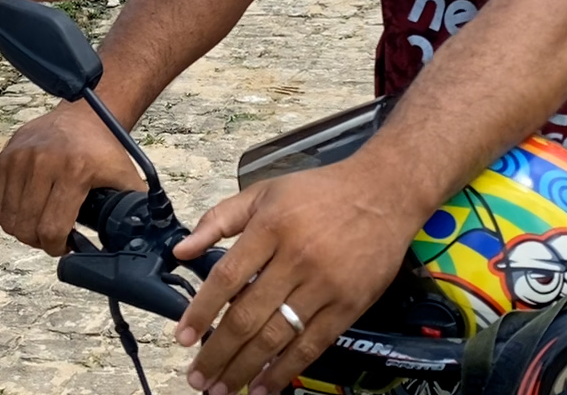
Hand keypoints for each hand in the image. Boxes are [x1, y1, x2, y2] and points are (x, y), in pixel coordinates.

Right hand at [0, 100, 146, 253]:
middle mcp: (44, 161)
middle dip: (39, 242)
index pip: (52, 228)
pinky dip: (7, 215)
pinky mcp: (6, 155)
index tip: (66, 246)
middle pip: (27, 227)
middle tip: (52, 238)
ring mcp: (21, 156)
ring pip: (8, 218)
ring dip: (22, 230)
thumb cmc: (103, 149)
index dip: (57, 247)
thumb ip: (135, 209)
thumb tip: (139, 239)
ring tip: (38, 225)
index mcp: (75, 170)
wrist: (84, 113)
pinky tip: (25, 212)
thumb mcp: (125, 176)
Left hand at [171, 162, 420, 394]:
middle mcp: (296, 259)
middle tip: (197, 377)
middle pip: (247, 316)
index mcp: (270, 228)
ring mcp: (324, 285)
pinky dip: (285, 369)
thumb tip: (181, 250)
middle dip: (218, 353)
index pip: (226, 278)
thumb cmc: (319, 192)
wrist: (384, 193)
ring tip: (221, 389)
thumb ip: (220, 219)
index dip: (201, 311)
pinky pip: (312, 345)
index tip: (183, 337)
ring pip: (276, 336)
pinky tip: (264, 386)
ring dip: (245, 368)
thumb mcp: (264, 192)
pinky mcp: (349, 305)